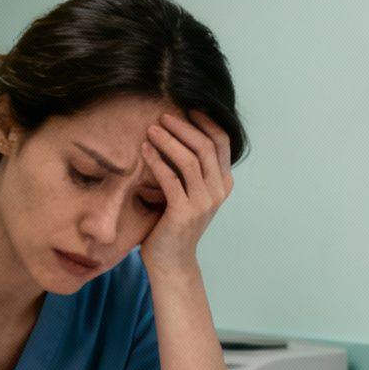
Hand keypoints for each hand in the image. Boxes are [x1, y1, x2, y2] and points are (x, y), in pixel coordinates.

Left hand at [139, 110, 233, 272]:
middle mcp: (218, 191)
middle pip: (206, 146)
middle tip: (163, 115)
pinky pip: (171, 178)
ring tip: (151, 129)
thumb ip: (192, 169)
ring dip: (169, 140)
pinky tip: (144, 150)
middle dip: (184, 127)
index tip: (187, 108)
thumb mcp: (190, 192)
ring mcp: (203, 203)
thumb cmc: (175, 224)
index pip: (221, 142)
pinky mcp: (184, 213)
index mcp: (223, 183)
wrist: (171, 261)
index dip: (206, 121)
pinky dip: (157, 160)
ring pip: (190, 160)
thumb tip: (177, 132)